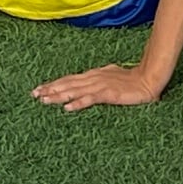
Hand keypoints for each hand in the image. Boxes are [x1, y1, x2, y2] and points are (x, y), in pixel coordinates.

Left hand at [32, 64, 163, 111]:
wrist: (148, 79)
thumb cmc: (130, 79)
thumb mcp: (109, 77)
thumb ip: (97, 79)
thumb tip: (87, 81)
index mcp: (91, 75)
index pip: (67, 80)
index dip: (53, 84)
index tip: (39, 89)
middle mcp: (92, 78)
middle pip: (66, 84)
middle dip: (49, 89)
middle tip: (34, 95)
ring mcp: (99, 85)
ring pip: (74, 90)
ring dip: (58, 95)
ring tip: (44, 100)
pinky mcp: (108, 94)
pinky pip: (90, 99)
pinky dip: (78, 103)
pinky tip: (68, 108)